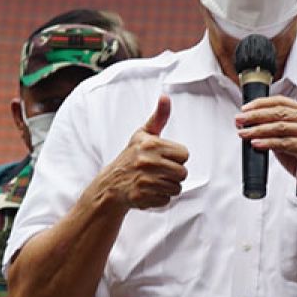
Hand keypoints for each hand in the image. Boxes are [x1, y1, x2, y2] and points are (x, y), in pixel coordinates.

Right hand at [101, 95, 188, 209]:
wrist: (111, 184)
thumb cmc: (131, 156)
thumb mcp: (143, 134)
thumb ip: (158, 117)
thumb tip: (165, 96)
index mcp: (150, 145)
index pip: (185, 154)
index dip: (176, 157)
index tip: (163, 157)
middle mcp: (147, 162)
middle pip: (183, 173)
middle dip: (173, 173)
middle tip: (158, 171)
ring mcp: (144, 180)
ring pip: (177, 188)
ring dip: (167, 187)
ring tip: (153, 181)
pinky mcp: (142, 197)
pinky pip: (167, 200)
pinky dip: (159, 198)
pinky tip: (148, 191)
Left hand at [235, 97, 296, 206]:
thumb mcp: (287, 138)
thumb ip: (273, 128)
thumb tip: (249, 123)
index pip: (281, 101)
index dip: (260, 103)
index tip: (245, 109)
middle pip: (279, 112)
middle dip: (255, 116)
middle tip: (240, 120)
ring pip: (280, 127)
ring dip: (258, 130)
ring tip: (244, 133)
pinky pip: (284, 143)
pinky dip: (267, 143)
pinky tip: (256, 143)